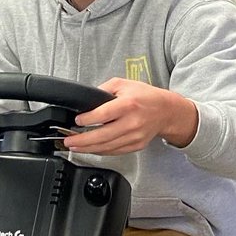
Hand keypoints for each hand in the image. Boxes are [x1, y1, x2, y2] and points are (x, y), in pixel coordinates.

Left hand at [64, 78, 197, 154]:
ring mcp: (134, 136)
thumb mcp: (123, 84)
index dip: (87, 119)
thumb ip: (104, 90)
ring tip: (74, 146)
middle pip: (102, 136)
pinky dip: (100, 151)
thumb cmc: (145, 96)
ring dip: (88, 148)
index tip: (76, 121)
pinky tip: (90, 149)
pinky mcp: (136, 145)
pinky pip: (114, 151)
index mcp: (128, 104)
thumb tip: (87, 100)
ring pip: (107, 147)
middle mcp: (132, 122)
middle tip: (68, 140)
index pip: (104, 114)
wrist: (166, 111)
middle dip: (82, 140)